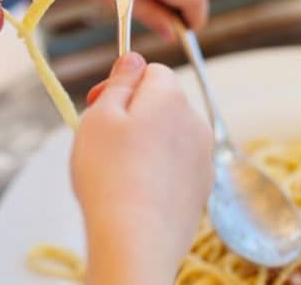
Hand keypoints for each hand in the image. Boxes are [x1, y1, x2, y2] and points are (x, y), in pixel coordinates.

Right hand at [71, 53, 213, 284]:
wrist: (136, 240)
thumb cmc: (110, 174)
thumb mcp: (100, 116)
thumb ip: (120, 82)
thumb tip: (134, 59)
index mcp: (170, 97)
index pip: (151, 70)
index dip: (121, 83)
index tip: (96, 103)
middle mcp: (196, 123)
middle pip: (161, 104)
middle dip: (132, 113)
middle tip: (100, 137)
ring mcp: (203, 158)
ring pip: (169, 136)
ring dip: (145, 142)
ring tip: (116, 169)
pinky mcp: (202, 189)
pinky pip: (176, 166)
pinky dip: (157, 170)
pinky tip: (134, 190)